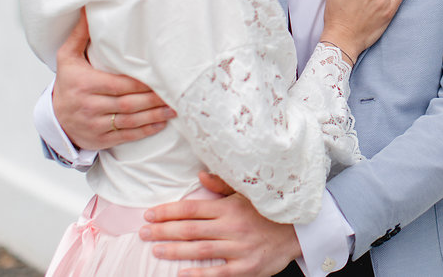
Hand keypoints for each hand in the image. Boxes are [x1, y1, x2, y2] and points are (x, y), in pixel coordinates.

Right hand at [53, 8, 174, 149]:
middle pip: (127, 103)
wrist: (52, 118)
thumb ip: (81, 35)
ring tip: (173, 108)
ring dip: (154, 115)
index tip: (159, 79)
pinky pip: (125, 136)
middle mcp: (88, 106)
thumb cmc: (67, 83)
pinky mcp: (99, 139)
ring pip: (129, 121)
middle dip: (152, 100)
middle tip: (173, 93)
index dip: (141, 84)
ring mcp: (94, 125)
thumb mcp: (68, 57)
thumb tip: (90, 10)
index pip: (118, 84)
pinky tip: (160, 124)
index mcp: (84, 84)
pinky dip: (144, 131)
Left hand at [141, 172, 300, 276]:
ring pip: (199, 250)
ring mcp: (238, 248)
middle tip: (142, 232)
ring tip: (155, 249)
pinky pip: (217, 272)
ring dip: (174, 250)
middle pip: (190, 229)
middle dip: (163, 231)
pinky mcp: (246, 267)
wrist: (299, 231)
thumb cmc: (269, 211)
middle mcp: (232, 227)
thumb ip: (222, 186)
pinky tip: (180, 273)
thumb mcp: (248, 193)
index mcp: (230, 207)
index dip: (168, 211)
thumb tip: (200, 175)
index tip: (149, 214)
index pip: (191, 208)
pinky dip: (198, 274)